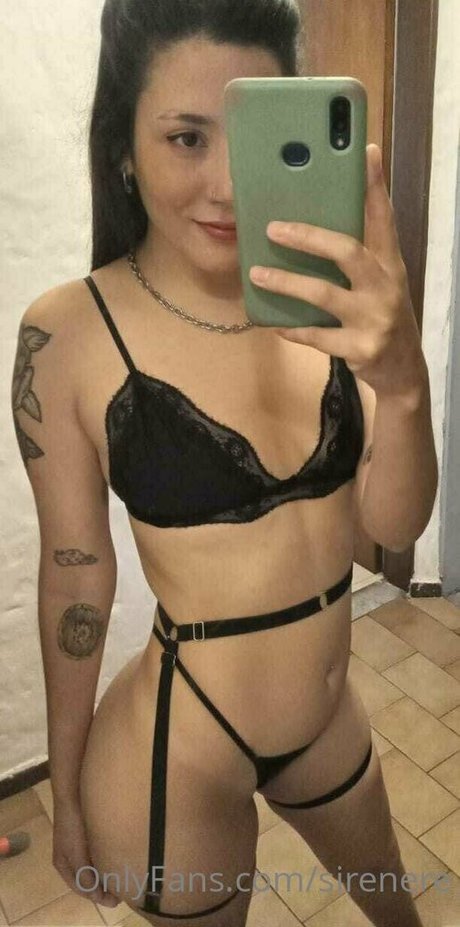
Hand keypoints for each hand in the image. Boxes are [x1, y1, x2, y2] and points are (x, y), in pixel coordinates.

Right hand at [52, 799, 118, 908]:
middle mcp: (70, 858)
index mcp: (64, 865)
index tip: (115, 900)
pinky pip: (97, 855)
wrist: (73, 793)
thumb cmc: (73, 824)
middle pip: (87, 880)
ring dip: (105, 875)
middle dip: (102, 888)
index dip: (97, 897)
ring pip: (93, 868)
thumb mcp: (76, 853)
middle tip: (122, 893)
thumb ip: (84, 875)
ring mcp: (78, 846)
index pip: (81, 889)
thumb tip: (95, 894)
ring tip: (121, 879)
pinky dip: (105, 862)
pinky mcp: (87, 835)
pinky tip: (116, 860)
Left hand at [249, 144, 426, 397]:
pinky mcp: (360, 348)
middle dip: (308, 237)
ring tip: (257, 274)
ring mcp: (374, 319)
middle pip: (347, 251)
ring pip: (324, 294)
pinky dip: (293, 328)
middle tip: (273, 228)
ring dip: (287, 283)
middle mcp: (386, 286)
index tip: (367, 152)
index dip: (375, 185)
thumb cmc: (382, 315)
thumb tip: (313, 225)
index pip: (383, 218)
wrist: (403, 371)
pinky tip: (272, 322)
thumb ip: (359, 256)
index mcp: (390, 264)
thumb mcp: (381, 282)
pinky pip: (318, 336)